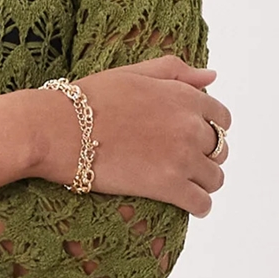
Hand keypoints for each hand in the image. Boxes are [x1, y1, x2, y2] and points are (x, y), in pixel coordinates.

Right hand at [34, 57, 230, 214]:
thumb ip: (176, 71)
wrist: (56, 129)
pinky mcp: (167, 186)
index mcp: (183, 96)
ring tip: (185, 185)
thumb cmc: (87, 100)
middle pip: (220, 149)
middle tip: (183, 163)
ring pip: (215, 178)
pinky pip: (201, 203)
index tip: (193, 139)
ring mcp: (181, 156)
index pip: (221, 117)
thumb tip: (211, 76)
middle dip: (206, 156)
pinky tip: (188, 205)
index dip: (210, 129)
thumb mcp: (134, 73)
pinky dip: (199, 206)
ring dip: (204, 182)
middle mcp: (190, 125)